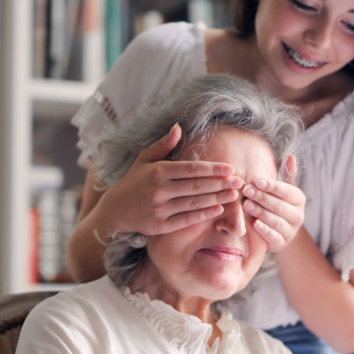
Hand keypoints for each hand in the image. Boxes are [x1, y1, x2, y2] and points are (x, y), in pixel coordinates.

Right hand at [99, 124, 242, 235]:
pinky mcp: (160, 226)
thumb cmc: (133, 181)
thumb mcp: (144, 159)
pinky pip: (187, 219)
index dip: (212, 169)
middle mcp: (158, 190)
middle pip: (197, 186)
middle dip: (220, 183)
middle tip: (239, 181)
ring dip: (217, 199)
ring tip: (234, 194)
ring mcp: (160, 209)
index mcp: (157, 171)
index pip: (191, 169)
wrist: (115, 210)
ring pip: (194, 203)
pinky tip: (218, 209)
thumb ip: (163, 144)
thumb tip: (179, 126)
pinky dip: (204, 215)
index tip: (229, 168)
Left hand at [241, 155, 305, 251]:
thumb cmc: (278, 204)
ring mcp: (291, 231)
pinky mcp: (281, 243)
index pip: (287, 191)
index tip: (257, 181)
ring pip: (275, 221)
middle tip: (247, 190)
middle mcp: (298, 215)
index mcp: (298, 199)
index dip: (272, 186)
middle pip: (279, 206)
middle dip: (262, 197)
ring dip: (260, 212)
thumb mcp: (283, 190)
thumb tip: (290, 156)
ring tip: (246, 204)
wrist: (280, 232)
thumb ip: (286, 175)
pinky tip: (254, 224)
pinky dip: (264, 230)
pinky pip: (273, 237)